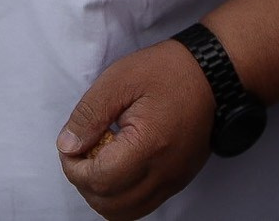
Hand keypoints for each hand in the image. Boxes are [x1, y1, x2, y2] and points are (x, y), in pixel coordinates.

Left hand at [57, 40, 215, 219]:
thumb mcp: (118, 80)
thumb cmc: (166, 72)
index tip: (69, 146)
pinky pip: (143, 204)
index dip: (73, 169)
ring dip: (101, 193)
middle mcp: (164, 172)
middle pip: (110, 205)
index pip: (100, 181)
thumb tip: (67, 145)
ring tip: (97, 159)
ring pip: (126, 212)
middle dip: (84, 183)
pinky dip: (121, 194)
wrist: (211, 76)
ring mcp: (174, 181)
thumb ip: (89, 115)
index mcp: (148, 145)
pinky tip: (116, 163)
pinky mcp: (178, 181)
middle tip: (79, 153)